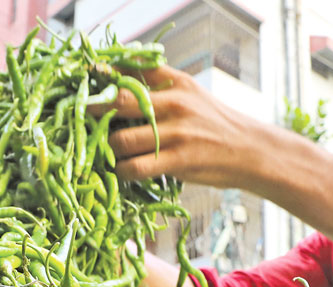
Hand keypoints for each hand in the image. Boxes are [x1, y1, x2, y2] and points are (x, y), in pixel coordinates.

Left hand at [93, 66, 269, 189]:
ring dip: (107, 149)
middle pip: (118, 101)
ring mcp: (176, 133)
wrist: (251, 150)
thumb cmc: (215, 123)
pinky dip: (121, 172)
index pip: (132, 68)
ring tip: (105, 152)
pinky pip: (135, 168)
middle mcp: (174, 103)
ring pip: (121, 140)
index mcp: (176, 82)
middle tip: (82, 121)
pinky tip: (122, 171)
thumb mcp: (191, 94)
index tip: (89, 84)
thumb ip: (159, 86)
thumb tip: (118, 83)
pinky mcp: (178, 161)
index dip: (104, 75)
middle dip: (94, 111)